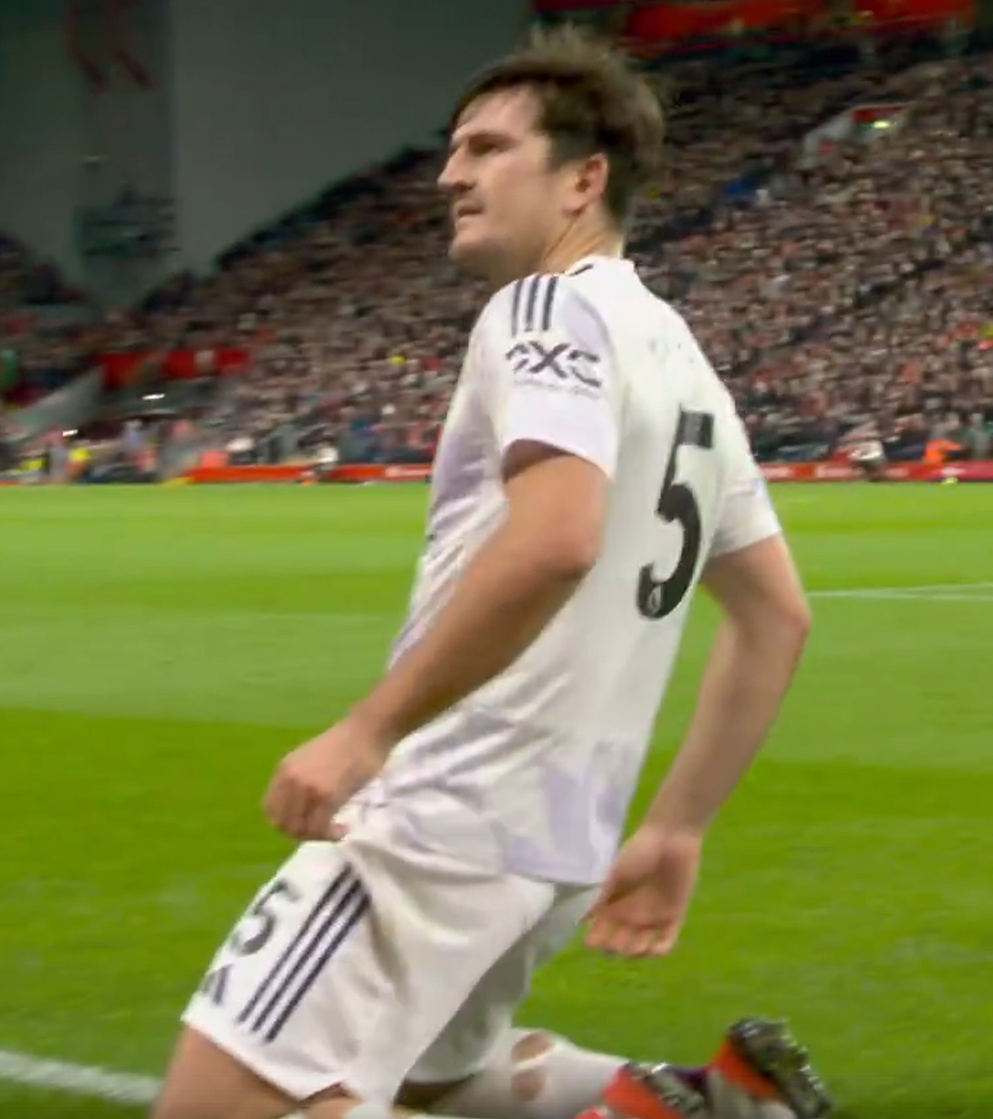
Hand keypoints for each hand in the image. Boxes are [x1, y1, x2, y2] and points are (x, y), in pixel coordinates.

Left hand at [263, 715, 390, 840]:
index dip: (285, 823)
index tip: (305, 822)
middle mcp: (291, 780)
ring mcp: (308, 788)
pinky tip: (343, 829)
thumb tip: (301, 809)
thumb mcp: (311, 760)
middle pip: (282, 824)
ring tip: (334, 831)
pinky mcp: (327, 796)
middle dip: (301, 834)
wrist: (368, 730)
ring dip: (317, 836)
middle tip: (321, 830)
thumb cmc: (347, 744)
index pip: (270, 809)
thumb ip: (301, 781)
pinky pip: (320, 827)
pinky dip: (331, 835)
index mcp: (284, 770)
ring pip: (300, 829)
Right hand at [585, 826, 702, 957]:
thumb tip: (580, 918)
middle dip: (615, 948)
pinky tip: (653, 946)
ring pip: (640, 948)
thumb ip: (600, 896)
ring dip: (636, 952)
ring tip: (636, 944)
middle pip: (618, 943)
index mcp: (613, 903)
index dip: (596, 940)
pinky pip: (666, 942)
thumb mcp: (615, 874)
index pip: (600, 930)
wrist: (670, 840)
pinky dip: (659, 950)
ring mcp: (651, 917)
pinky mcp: (673, 917)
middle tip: (616, 941)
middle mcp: (630, 914)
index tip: (593, 941)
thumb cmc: (638, 853)